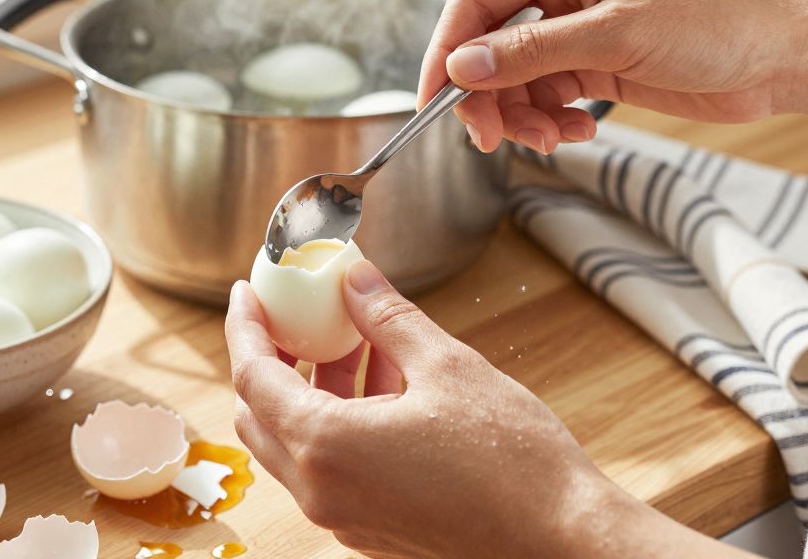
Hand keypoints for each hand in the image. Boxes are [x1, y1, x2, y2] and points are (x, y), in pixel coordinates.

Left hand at [225, 260, 755, 558]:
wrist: (562, 540)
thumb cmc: (513, 461)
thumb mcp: (446, 366)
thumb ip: (386, 316)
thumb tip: (351, 276)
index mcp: (325, 447)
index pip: (252, 377)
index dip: (245, 326)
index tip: (247, 290)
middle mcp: (321, 490)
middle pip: (260, 413)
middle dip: (271, 356)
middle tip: (293, 312)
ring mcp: (343, 516)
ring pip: (294, 441)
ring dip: (310, 385)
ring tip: (354, 334)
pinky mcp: (370, 527)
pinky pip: (329, 465)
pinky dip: (338, 418)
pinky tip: (384, 378)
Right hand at [419, 0, 807, 154]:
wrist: (777, 56)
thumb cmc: (713, 21)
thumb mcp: (614, 35)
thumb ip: (531, 51)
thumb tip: (463, 66)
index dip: (447, 50)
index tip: (433, 98)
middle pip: (488, 46)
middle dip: (486, 96)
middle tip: (489, 137)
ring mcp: (574, 29)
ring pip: (513, 80)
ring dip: (521, 117)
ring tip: (549, 138)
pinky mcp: (591, 65)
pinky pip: (544, 97)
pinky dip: (548, 121)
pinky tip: (576, 131)